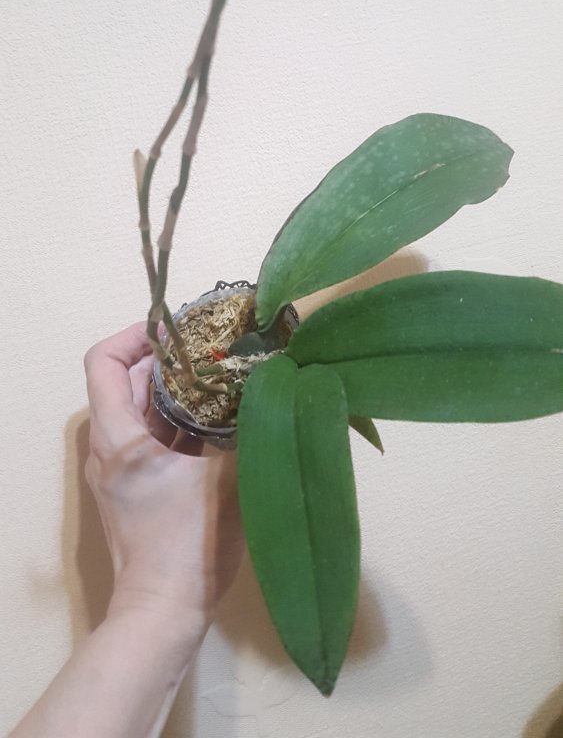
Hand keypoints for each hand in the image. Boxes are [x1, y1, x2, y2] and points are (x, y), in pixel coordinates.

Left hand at [84, 323, 244, 636]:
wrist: (164, 614)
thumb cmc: (187, 545)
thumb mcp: (227, 479)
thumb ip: (250, 430)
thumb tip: (278, 390)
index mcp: (119, 436)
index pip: (105, 361)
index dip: (138, 335)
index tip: (180, 330)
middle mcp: (111, 447)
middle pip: (131, 383)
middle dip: (173, 361)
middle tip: (219, 349)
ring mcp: (123, 470)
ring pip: (146, 411)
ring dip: (182, 392)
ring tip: (227, 377)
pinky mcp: (139, 489)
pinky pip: (157, 438)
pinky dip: (185, 422)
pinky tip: (226, 419)